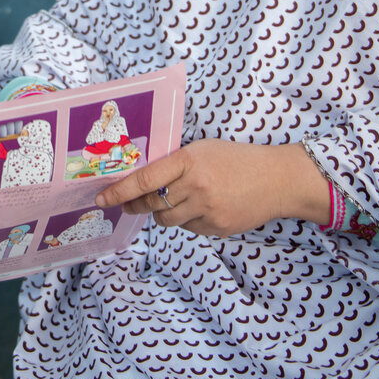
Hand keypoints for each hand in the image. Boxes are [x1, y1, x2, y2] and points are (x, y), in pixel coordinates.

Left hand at [94, 140, 328, 237]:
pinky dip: (188, 220)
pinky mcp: (217, 228)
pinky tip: (204, 207)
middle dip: (135, 205)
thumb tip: (142, 182)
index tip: (101, 198)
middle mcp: (196, 186)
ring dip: (163, 213)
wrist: (277, 179)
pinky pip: (188, 228)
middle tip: (127, 204)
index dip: (119, 191)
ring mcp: (207, 210)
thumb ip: (175, 164)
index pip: (144, 180)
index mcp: (189, 160)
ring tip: (178, 200)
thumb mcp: (203, 150)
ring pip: (166, 220)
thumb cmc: (237, 159)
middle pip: (151, 203)